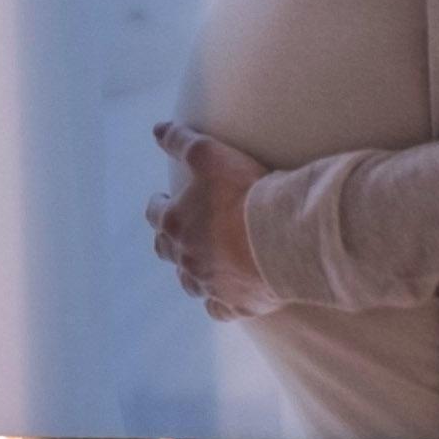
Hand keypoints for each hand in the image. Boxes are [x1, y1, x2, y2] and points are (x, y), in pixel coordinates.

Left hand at [149, 125, 271, 314]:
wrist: (283, 237)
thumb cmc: (245, 193)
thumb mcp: (209, 155)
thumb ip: (180, 140)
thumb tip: (156, 129)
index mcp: (175, 223)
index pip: (155, 213)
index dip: (160, 205)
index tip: (166, 200)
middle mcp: (186, 258)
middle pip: (166, 251)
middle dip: (170, 239)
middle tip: (181, 231)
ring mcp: (210, 284)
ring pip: (190, 282)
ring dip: (192, 271)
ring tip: (202, 263)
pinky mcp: (236, 304)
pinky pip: (219, 309)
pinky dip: (219, 303)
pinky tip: (225, 297)